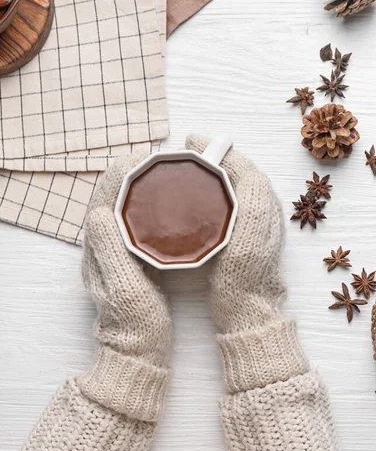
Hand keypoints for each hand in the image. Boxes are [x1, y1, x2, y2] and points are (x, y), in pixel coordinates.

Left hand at [80, 153, 171, 419]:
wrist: (136, 355)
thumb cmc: (132, 324)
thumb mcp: (124, 288)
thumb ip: (110, 251)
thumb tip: (101, 212)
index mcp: (99, 249)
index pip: (104, 197)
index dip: (121, 172)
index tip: (145, 154)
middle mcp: (102, 246)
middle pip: (112, 197)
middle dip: (131, 172)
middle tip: (158, 158)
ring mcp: (115, 253)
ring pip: (124, 207)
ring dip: (139, 186)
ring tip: (163, 172)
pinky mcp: (128, 260)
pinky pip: (135, 221)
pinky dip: (147, 205)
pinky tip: (167, 204)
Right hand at [186, 135, 307, 392]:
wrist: (249, 309)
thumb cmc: (246, 272)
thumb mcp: (250, 230)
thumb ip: (251, 193)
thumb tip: (235, 164)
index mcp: (263, 202)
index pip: (240, 163)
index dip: (216, 149)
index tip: (191, 141)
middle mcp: (262, 208)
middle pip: (237, 170)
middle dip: (213, 156)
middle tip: (187, 151)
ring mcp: (254, 222)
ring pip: (232, 185)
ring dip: (213, 172)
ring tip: (188, 168)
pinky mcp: (244, 235)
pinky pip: (229, 202)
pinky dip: (213, 191)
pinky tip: (195, 197)